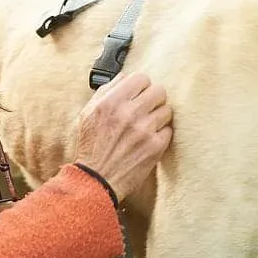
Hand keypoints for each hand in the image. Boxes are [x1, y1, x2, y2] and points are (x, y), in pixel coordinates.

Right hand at [75, 72, 172, 199]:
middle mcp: (128, 113)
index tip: (140, 94)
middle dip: (154, 99)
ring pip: (167, 110)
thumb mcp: (88, 113)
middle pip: (159, 91)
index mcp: (111, 102)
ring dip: (159, 117)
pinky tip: (149, 140)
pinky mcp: (155, 146)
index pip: (141, 78)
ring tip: (147, 126)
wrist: (97, 179)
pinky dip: (161, 135)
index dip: (142, 86)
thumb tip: (124, 77)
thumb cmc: (91, 147)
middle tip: (147, 109)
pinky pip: (168, 130)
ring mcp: (144, 130)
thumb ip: (106, 92)